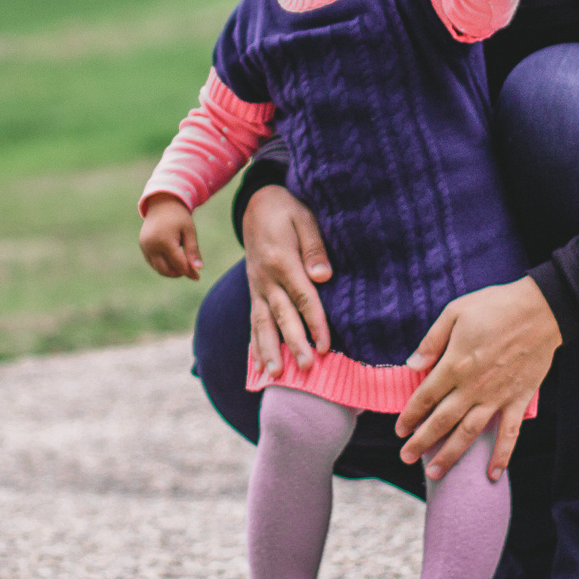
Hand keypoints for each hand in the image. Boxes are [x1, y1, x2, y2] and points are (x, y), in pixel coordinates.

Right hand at [138, 196, 202, 279]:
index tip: (197, 277)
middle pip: (165, 270)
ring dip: (170, 271)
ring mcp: (145, 246)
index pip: (178, 264)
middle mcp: (152, 245)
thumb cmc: (179, 216)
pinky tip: (172, 260)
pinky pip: (152, 261)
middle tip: (189, 272)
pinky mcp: (143, 246)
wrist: (162, 203)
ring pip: (158, 268)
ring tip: (182, 265)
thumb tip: (198, 268)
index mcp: (165, 241)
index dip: (188, 271)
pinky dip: (162, 264)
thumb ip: (193, 250)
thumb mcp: (189, 231)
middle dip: (178, 273)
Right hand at [242, 185, 334, 378]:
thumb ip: (314, 246)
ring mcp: (257, 287)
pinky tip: (259, 364)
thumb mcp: (304, 217)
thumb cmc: (287, 209)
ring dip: (268, 350)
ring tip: (275, 374)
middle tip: (305, 368)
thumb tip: (323, 276)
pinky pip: (253, 320)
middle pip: (282, 316)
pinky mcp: (254, 291)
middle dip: (293, 343)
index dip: (315, 322)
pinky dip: (256, 343)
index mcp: (281, 260)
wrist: (256, 203)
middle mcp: (266, 278)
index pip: (302, 297)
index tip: (325, 346)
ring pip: (262, 323)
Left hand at [394, 278, 560, 481]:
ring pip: (469, 433)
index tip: (399, 430)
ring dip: (450, 455)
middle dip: (421, 443)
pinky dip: (501, 456)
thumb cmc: (495, 307)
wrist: (540, 310)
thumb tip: (412, 366)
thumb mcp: (455, 312)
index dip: (410, 415)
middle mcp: (473, 387)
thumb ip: (432, 341)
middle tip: (406, 457)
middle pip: (442, 421)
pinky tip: (492, 475)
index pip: (425, 397)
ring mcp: (497, 397)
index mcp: (455, 364)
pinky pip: (508, 434)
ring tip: (433, 473)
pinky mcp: (518, 400)